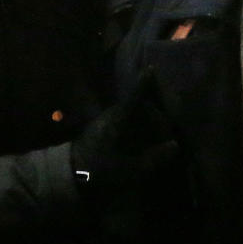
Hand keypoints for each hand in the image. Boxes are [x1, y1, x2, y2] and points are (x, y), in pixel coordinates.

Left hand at [71, 74, 176, 199]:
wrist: (67, 175)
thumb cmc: (99, 170)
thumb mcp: (129, 169)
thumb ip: (153, 157)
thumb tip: (175, 145)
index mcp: (118, 120)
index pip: (134, 97)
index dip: (144, 84)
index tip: (151, 68)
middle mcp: (111, 115)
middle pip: (136, 105)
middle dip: (152, 112)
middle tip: (165, 127)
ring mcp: (103, 121)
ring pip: (128, 113)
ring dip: (143, 120)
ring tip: (155, 134)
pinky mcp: (99, 130)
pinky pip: (122, 120)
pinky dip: (134, 125)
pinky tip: (141, 139)